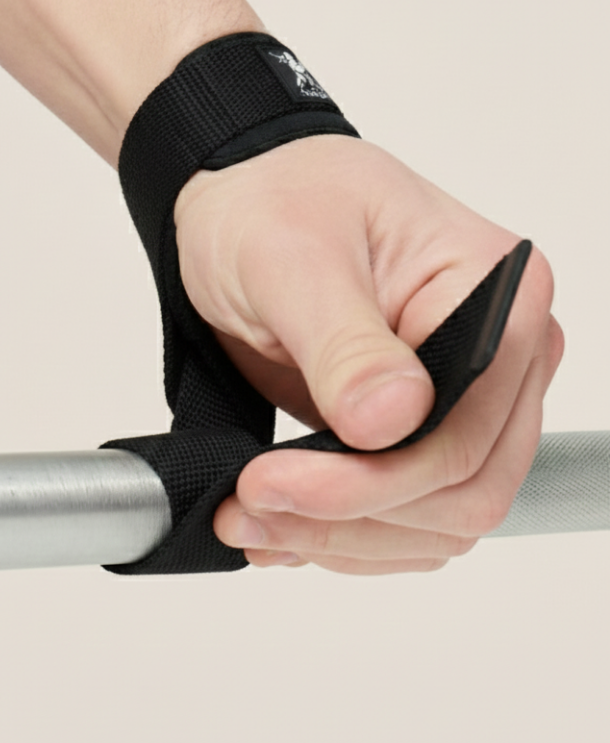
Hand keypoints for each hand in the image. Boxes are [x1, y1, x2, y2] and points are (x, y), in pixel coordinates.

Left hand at [173, 134, 563, 573]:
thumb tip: (394, 419)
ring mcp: (460, 400)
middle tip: (252, 508)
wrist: (244, 208)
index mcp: (495, 293)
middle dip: (349, 519)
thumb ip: (346, 342)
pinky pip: (404, 515)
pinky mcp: (415, 431)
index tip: (273, 484)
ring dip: (340, 538)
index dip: (370, 483)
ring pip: (436, 520)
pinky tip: (281, 525)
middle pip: (462, 491)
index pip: (464, 433)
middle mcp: (497, 355)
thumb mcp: (293, 259)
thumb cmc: (273, 204)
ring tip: (249, 520)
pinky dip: (341, 535)